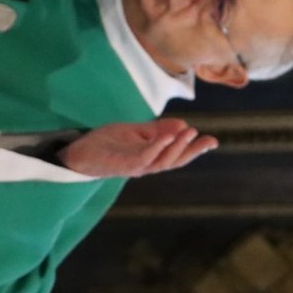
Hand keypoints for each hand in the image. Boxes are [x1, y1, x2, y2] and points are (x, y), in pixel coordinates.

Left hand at [59, 118, 217, 177]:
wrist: (80, 152)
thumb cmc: (108, 143)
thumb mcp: (136, 132)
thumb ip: (158, 130)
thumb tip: (183, 125)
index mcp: (152, 157)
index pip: (177, 154)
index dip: (195, 149)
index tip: (212, 141)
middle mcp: (147, 165)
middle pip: (174, 161)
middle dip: (192, 151)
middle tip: (208, 140)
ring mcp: (135, 166)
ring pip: (162, 161)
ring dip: (177, 147)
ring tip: (189, 133)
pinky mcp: (123, 164)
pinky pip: (144, 158)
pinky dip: (156, 148)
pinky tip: (166, 137)